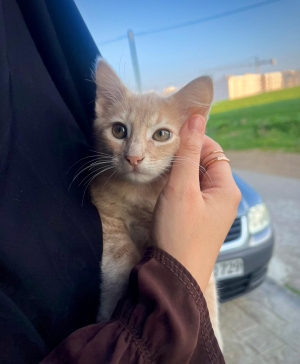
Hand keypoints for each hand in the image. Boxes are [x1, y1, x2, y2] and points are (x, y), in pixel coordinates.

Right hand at [150, 115, 240, 290]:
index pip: (213, 151)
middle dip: (185, 155)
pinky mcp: (199, 219)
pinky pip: (191, 194)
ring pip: (196, 179)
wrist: (173, 277)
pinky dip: (178, 186)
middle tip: (160, 152)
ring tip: (159, 167)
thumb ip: (188, 153)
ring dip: (180, 171)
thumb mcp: (181, 189)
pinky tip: (163, 187)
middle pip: (206, 164)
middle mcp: (223, 198)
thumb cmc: (178, 234)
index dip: (193, 139)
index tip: (168, 136)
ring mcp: (211, 210)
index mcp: (226, 189)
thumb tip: (197, 118)